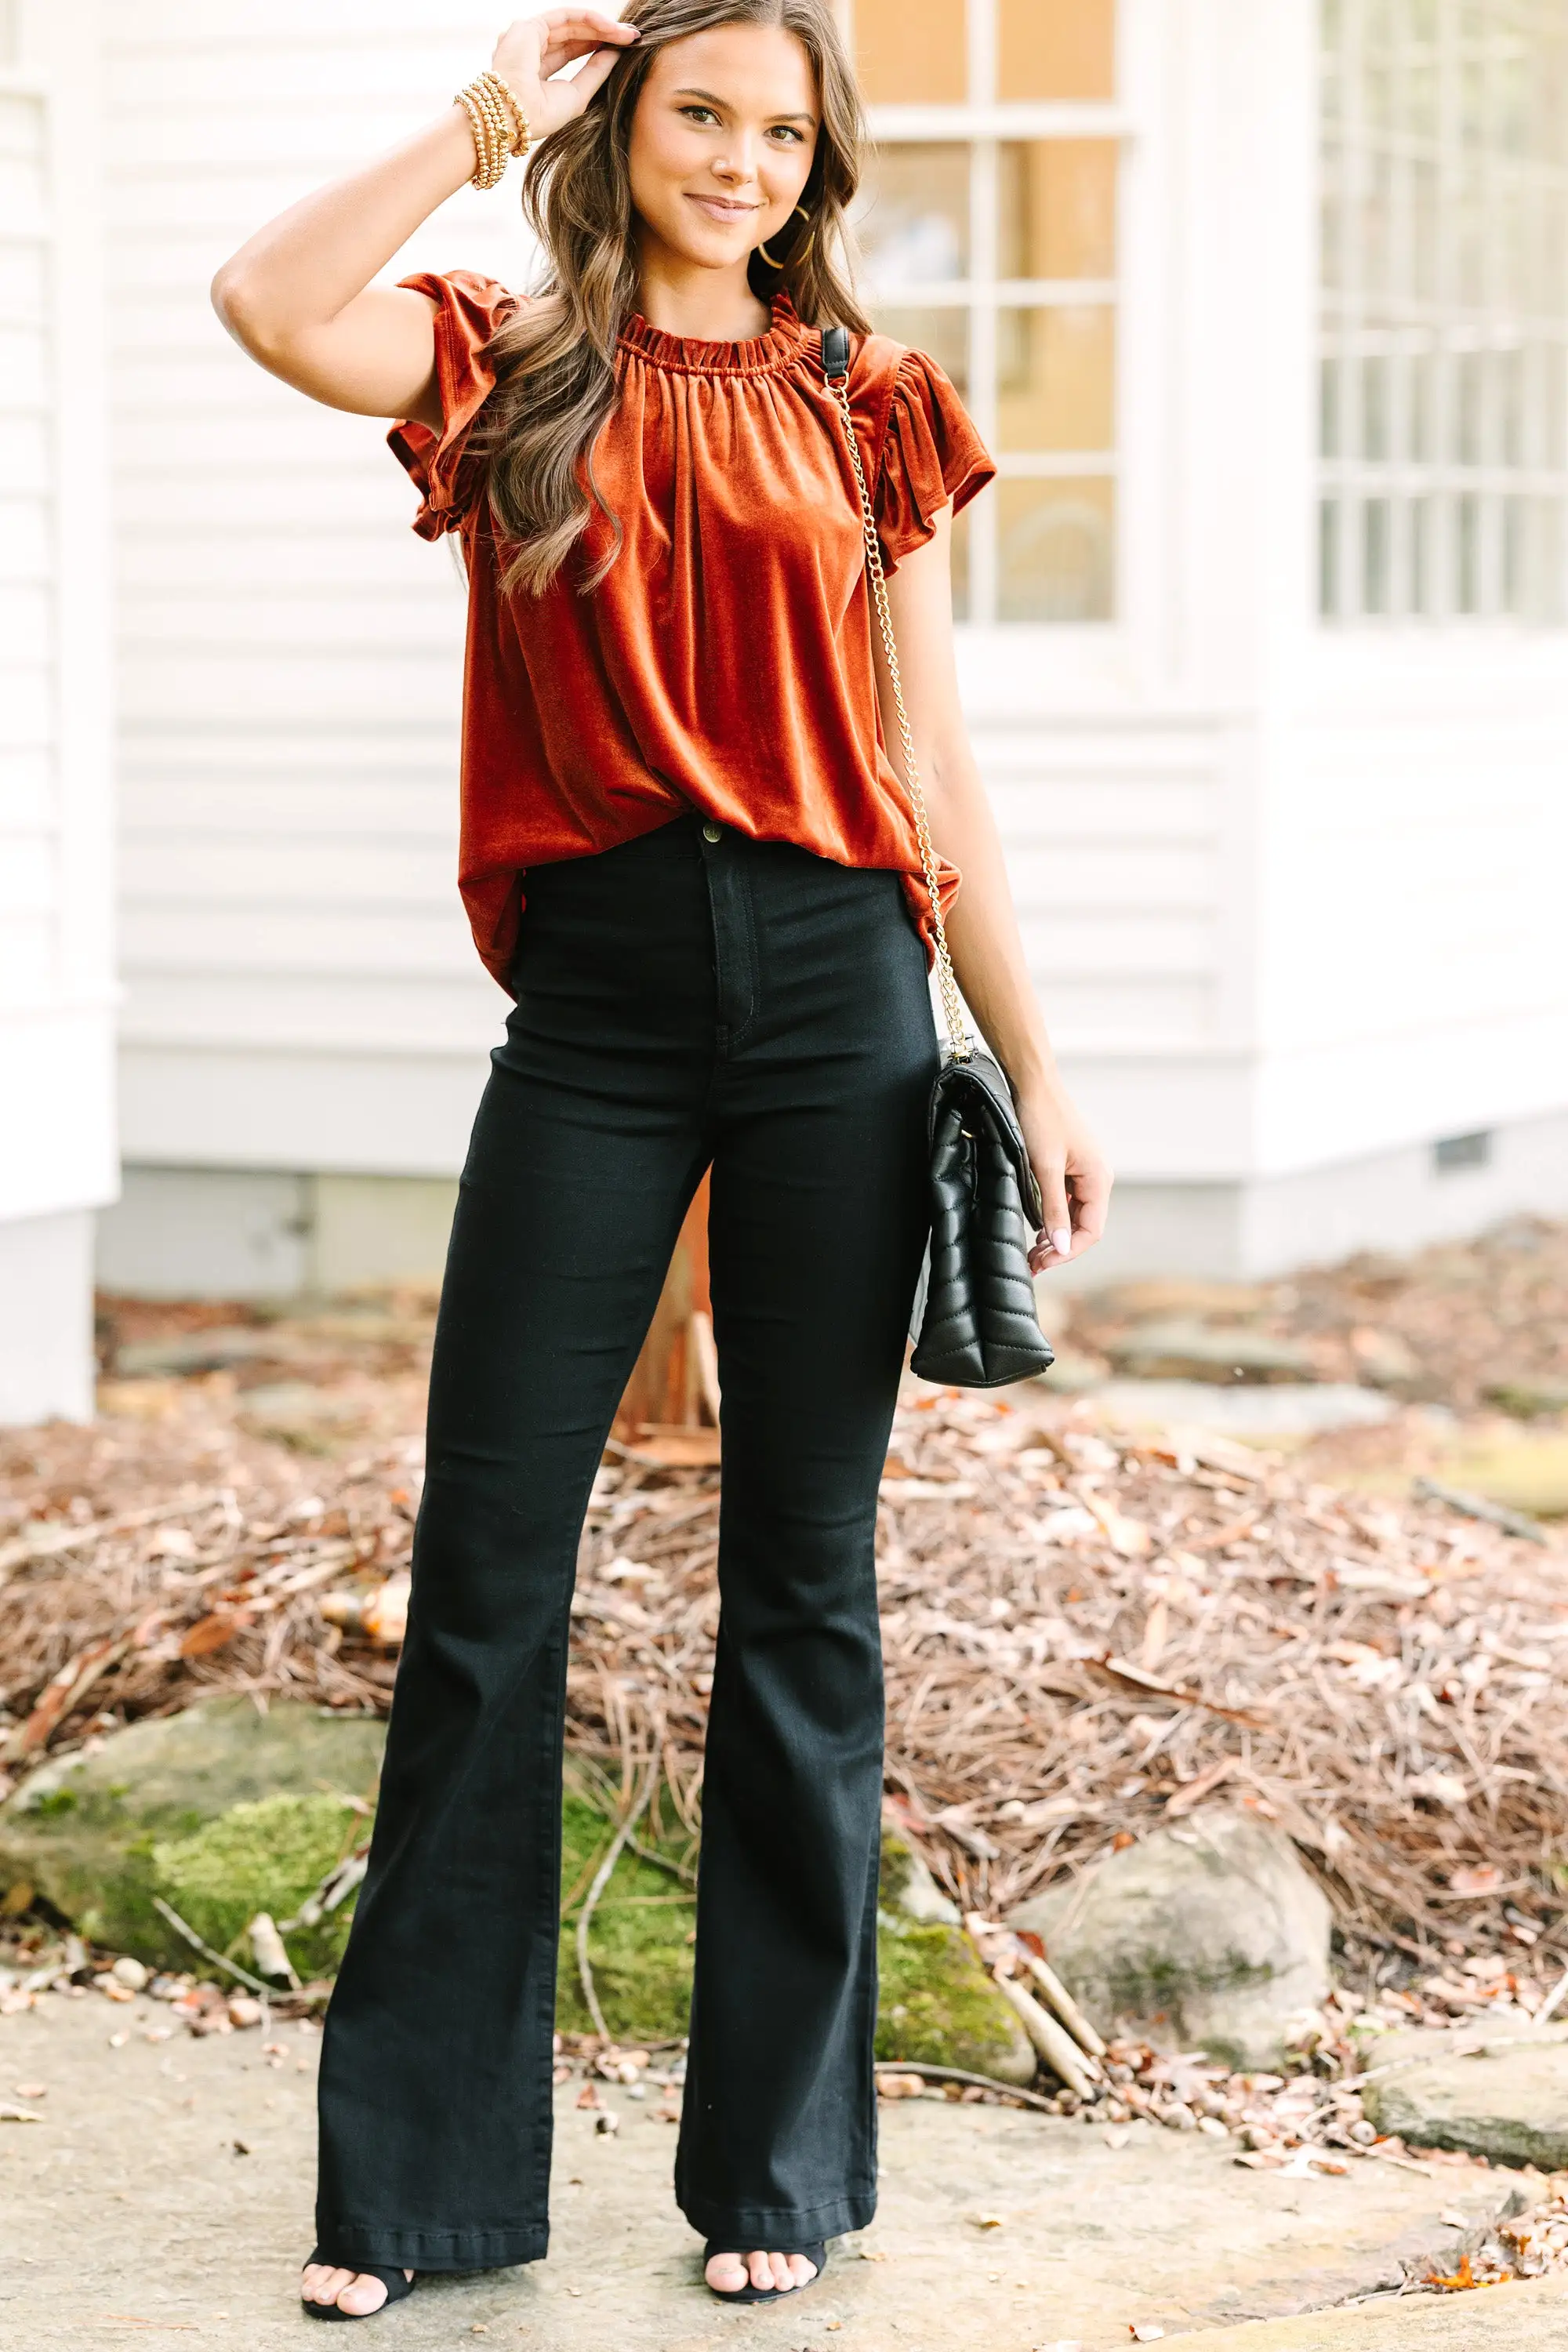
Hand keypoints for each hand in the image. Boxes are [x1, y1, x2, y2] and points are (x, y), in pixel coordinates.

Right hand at [491, 10, 640, 142]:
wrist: (515, 116)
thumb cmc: (541, 115)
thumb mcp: (578, 94)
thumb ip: (595, 72)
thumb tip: (617, 54)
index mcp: (538, 70)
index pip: (573, 50)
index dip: (598, 47)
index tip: (624, 49)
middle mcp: (531, 49)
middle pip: (575, 35)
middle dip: (605, 35)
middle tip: (632, 37)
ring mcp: (529, 36)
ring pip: (573, 24)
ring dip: (602, 27)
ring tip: (627, 34)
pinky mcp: (530, 26)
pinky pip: (567, 16)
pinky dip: (590, 19)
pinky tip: (611, 28)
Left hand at [1015, 1083, 1112, 1275]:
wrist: (1032, 1083)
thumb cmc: (1040, 1119)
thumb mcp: (1044, 1168)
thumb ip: (1053, 1208)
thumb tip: (1059, 1245)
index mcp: (1098, 1178)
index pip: (1091, 1231)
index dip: (1067, 1251)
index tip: (1042, 1262)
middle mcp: (1097, 1177)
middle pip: (1084, 1226)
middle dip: (1060, 1247)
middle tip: (1032, 1264)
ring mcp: (1084, 1172)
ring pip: (1075, 1215)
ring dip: (1055, 1235)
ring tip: (1032, 1252)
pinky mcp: (1070, 1166)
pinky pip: (1067, 1201)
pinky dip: (1053, 1217)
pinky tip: (1037, 1228)